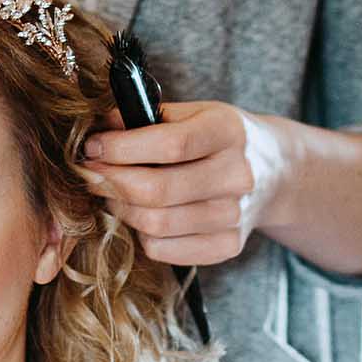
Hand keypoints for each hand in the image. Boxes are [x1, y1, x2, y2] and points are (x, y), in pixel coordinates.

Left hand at [81, 102, 290, 266]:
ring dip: (120, 209)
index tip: (91, 147)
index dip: (121, 148)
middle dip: (110, 182)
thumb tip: (97, 128)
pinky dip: (140, 233)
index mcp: (228, 131)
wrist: (272, 171)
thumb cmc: (216, 137)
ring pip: (155, 225)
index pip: (170, 145)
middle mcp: (237, 175)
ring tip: (111, 192)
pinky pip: (163, 249)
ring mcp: (235, 215)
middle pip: (157, 191)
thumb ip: (145, 116)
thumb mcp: (192, 112)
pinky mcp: (227, 246)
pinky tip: (138, 214)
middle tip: (89, 173)